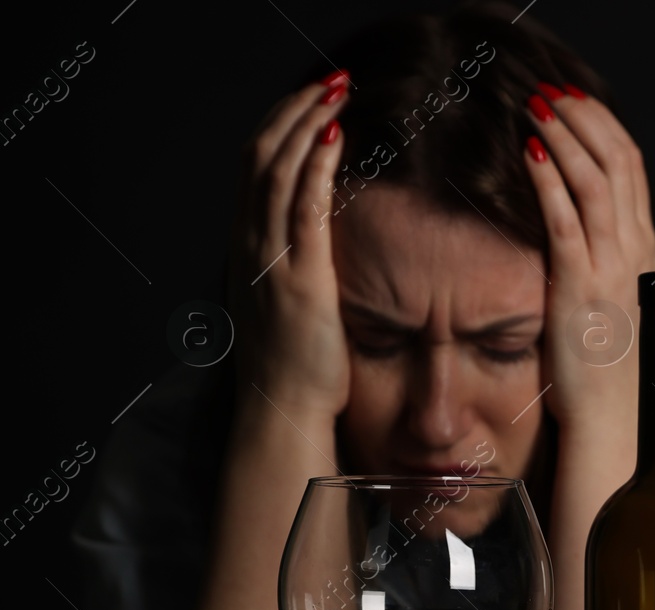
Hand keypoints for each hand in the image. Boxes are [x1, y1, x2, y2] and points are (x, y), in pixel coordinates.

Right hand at [228, 72, 352, 419]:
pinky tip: (334, 138)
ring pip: (278, 171)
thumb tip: (315, 246)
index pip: (254, 169)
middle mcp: (250, 246)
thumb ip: (292, 268)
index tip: (309, 100)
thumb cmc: (296, 368)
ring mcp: (270, 261)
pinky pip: (303, 208)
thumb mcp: (286, 305)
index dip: (278, 127)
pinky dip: (315, 167)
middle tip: (327, 81)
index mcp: (246, 249)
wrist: (284, 411)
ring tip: (335, 93)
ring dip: (307, 124)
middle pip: (260, 156)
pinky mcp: (301, 279)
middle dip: (293, 111)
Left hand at [522, 84, 654, 437]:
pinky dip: (548, 178)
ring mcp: (609, 267)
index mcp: (642, 249)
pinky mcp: (579, 285)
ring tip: (538, 106)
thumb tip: (575, 224)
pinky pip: (565, 219)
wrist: (606, 414)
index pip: (633, 168)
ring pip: (595, 180)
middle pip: (619, 161)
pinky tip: (528, 151)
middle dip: (585, 117)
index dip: (604, 126)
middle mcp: (633, 250)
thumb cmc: (600, 363)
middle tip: (553, 90)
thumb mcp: (609, 298)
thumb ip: (600, 258)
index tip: (576, 100)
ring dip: (565, 136)